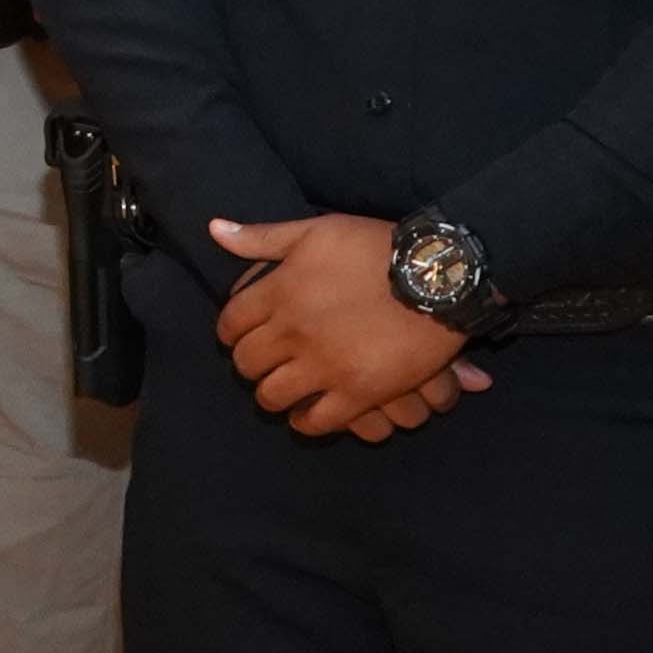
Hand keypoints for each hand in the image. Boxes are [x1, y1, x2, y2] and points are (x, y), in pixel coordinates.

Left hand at [204, 212, 488, 440]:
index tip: (240, 336)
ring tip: (282, 389)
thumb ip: (263, 237)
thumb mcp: (316, 232)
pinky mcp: (357, 392)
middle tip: (264, 363)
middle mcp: (294, 331)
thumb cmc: (377, 247)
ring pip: (273, 395)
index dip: (231, 333)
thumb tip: (214, 230)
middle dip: (250, 364)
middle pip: (248, 363)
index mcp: (279, 292)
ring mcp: (324, 365)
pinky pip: (316, 420)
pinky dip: (305, 422)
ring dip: (272, 394)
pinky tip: (307, 414)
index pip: (231, 323)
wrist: (438, 277)